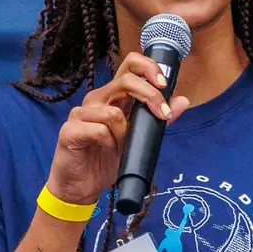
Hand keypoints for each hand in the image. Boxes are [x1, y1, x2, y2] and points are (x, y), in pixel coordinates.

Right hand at [45, 53, 189, 205]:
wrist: (81, 186)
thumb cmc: (105, 159)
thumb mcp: (137, 139)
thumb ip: (157, 120)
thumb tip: (182, 101)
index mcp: (113, 96)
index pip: (129, 65)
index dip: (148, 68)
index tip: (164, 84)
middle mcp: (97, 99)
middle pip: (125, 80)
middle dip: (149, 96)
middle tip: (161, 114)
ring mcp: (81, 113)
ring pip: (113, 112)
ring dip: (125, 133)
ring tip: (121, 147)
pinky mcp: (71, 130)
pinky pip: (100, 130)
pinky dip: (110, 144)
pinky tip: (107, 151)